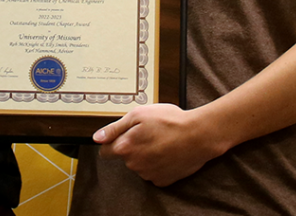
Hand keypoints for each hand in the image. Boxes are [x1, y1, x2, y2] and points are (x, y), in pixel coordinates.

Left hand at [94, 104, 218, 186]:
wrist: (198, 135)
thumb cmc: (170, 121)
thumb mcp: (138, 115)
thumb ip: (115, 128)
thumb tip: (97, 138)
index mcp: (125, 148)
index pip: (105, 152)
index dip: (113, 142)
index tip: (123, 136)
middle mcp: (134, 164)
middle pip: (125, 157)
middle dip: (132, 146)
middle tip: (149, 133)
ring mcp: (149, 174)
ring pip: (140, 165)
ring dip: (146, 155)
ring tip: (162, 141)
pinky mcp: (163, 181)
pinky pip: (154, 173)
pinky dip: (158, 164)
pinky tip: (168, 152)